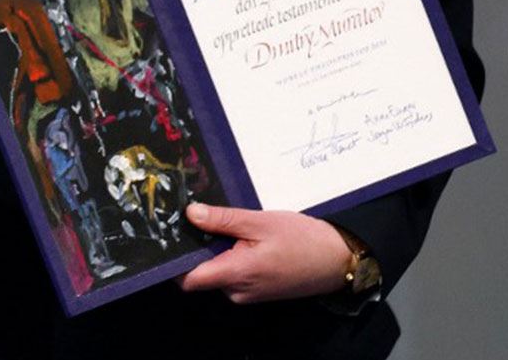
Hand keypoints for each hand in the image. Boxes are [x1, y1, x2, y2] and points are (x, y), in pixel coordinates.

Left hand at [178, 204, 352, 303]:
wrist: (338, 260)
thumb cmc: (302, 239)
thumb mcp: (260, 221)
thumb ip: (223, 219)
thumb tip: (190, 214)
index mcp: (236, 274)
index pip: (188, 280)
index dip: (175, 261)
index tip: (170, 236)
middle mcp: (238, 291)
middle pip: (200, 274)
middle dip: (197, 249)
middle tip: (198, 218)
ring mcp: (248, 294)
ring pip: (217, 273)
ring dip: (216, 251)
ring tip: (226, 224)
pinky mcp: (257, 291)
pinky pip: (232, 275)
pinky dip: (231, 257)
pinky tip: (242, 238)